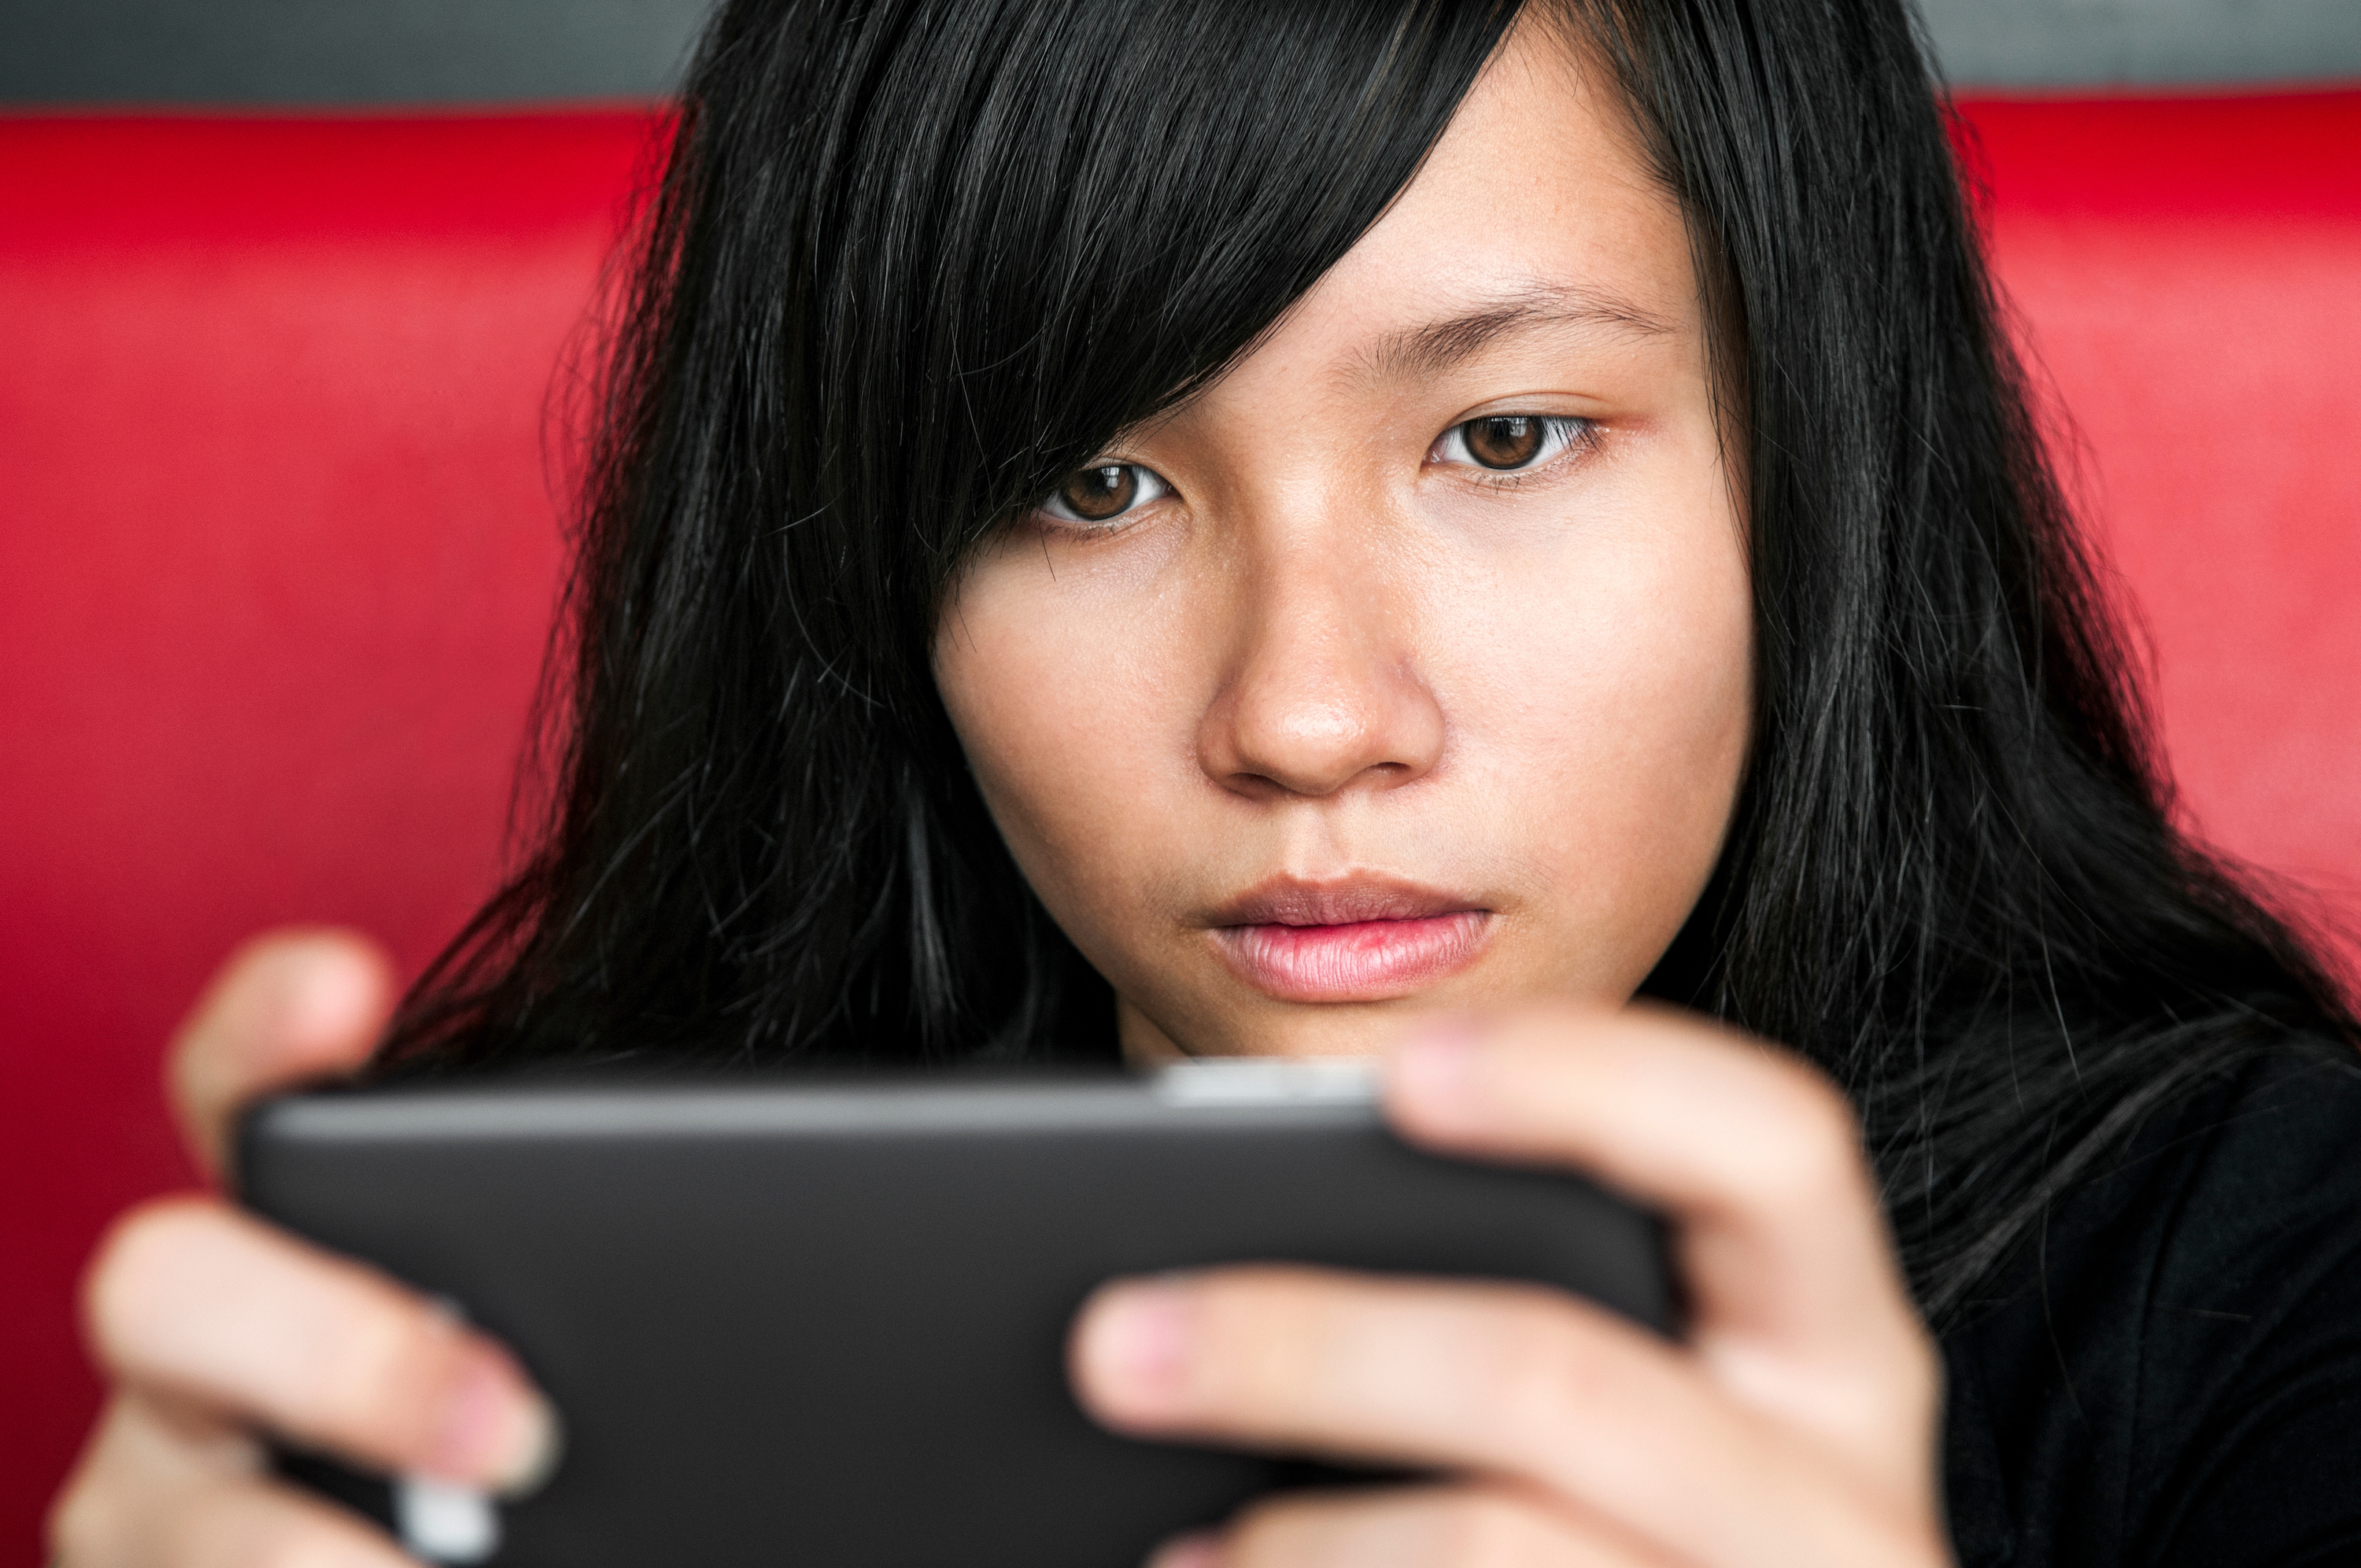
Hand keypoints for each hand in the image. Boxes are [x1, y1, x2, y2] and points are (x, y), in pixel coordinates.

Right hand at [48, 931, 558, 1567]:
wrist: (490, 1544)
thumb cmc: (547, 1432)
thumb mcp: (577, 1323)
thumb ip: (621, 1254)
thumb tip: (837, 1237)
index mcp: (302, 1229)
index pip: (245, 1083)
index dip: (270, 1027)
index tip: (343, 986)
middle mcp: (197, 1346)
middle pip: (166, 1288)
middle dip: (339, 1353)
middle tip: (513, 1432)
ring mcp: (161, 1489)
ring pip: (187, 1515)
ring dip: (327, 1553)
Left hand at [1071, 1004, 1950, 1567]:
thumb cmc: (1633, 1534)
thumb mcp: (1648, 1406)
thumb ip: (1523, 1292)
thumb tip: (1243, 1249)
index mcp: (1840, 1348)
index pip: (1772, 1147)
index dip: (1592, 1085)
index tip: (1403, 1073)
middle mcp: (1842, 1495)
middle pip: (1564, 1376)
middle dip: (1316, 1347)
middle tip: (1118, 1341)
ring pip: (1506, 1537)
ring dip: (1298, 1534)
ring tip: (1179, 1540)